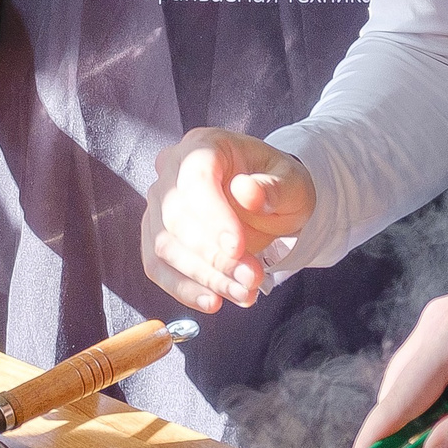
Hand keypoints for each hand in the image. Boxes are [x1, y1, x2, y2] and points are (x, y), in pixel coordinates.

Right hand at [142, 128, 315, 312]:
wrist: (267, 202)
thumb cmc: (277, 185)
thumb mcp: (292, 182)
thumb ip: (273, 187)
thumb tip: (246, 192)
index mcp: (204, 145)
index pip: (196, 177)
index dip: (213, 216)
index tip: (238, 248)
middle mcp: (171, 170)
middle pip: (176, 216)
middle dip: (214, 256)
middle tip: (251, 279)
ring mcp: (158, 203)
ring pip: (165, 246)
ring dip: (204, 277)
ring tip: (243, 293)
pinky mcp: (156, 235)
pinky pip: (157, 266)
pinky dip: (183, 288)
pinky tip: (212, 302)